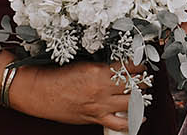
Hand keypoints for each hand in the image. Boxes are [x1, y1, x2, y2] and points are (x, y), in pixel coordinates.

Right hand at [13, 61, 147, 129]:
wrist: (39, 92)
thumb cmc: (56, 76)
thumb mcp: (82, 64)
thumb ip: (101, 67)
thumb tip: (116, 66)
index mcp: (98, 71)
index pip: (128, 67)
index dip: (139, 65)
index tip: (142, 63)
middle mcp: (102, 89)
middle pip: (134, 85)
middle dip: (143, 80)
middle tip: (147, 77)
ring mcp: (100, 105)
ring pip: (131, 103)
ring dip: (141, 97)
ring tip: (144, 93)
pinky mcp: (95, 118)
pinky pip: (119, 123)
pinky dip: (133, 121)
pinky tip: (141, 116)